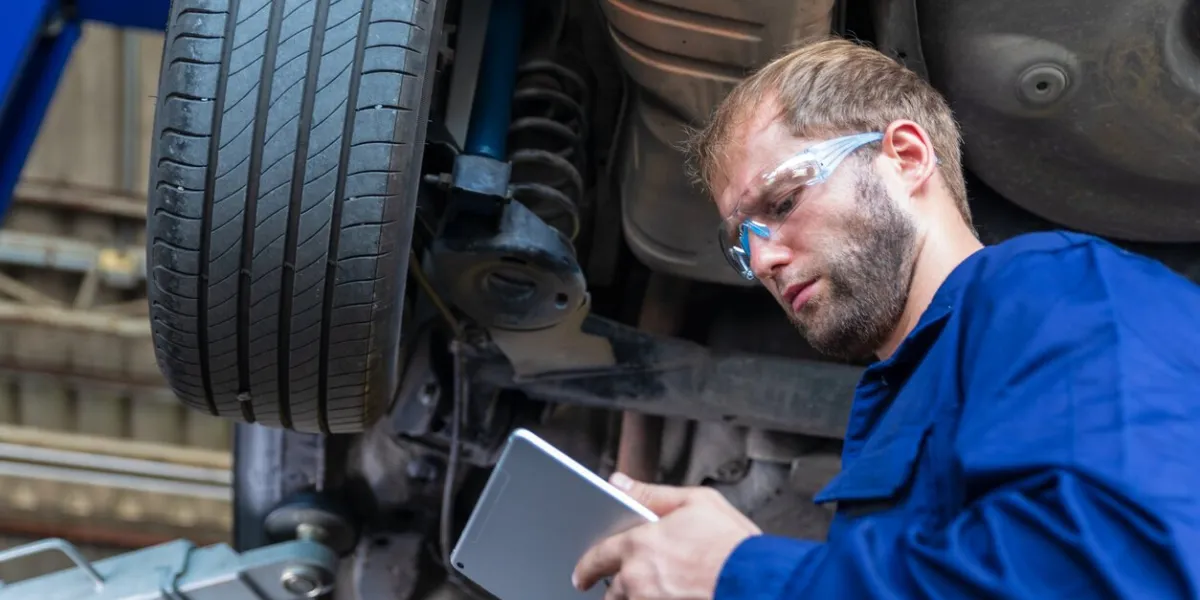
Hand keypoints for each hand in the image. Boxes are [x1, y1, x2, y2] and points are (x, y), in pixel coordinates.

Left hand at [572, 472, 761, 598]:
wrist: (758, 581)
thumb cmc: (733, 545)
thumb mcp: (696, 501)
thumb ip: (652, 494)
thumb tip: (620, 482)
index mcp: (639, 546)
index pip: (597, 558)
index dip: (587, 567)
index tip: (582, 575)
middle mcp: (638, 581)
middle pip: (613, 591)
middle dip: (620, 587)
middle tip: (637, 582)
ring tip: (664, 589)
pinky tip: (678, 594)